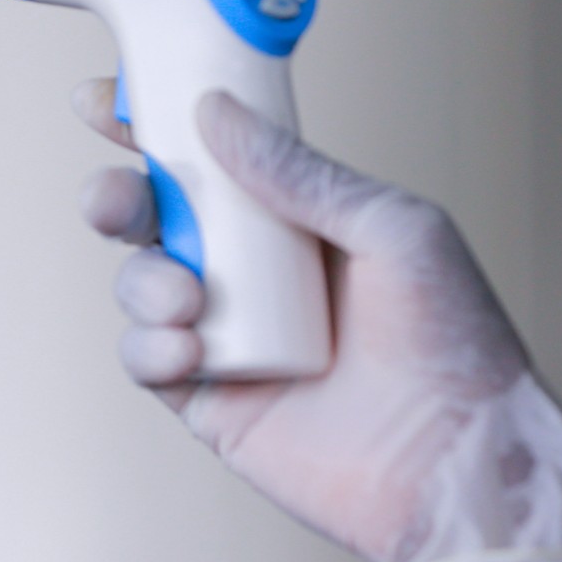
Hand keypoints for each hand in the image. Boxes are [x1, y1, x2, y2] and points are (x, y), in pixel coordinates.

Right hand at [74, 80, 561, 561]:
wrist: (460, 462)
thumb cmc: (454, 342)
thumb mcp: (393, 229)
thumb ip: (300, 173)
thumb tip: (215, 113)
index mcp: (293, 219)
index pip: (209, 158)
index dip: (149, 125)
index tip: (100, 100)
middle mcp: (252, 271)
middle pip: (153, 215)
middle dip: (117, 198)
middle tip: (115, 201)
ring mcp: (227, 334)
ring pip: (140, 282)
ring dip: (145, 281)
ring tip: (190, 301)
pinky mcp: (210, 397)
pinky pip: (145, 356)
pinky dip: (149, 345)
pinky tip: (190, 348)